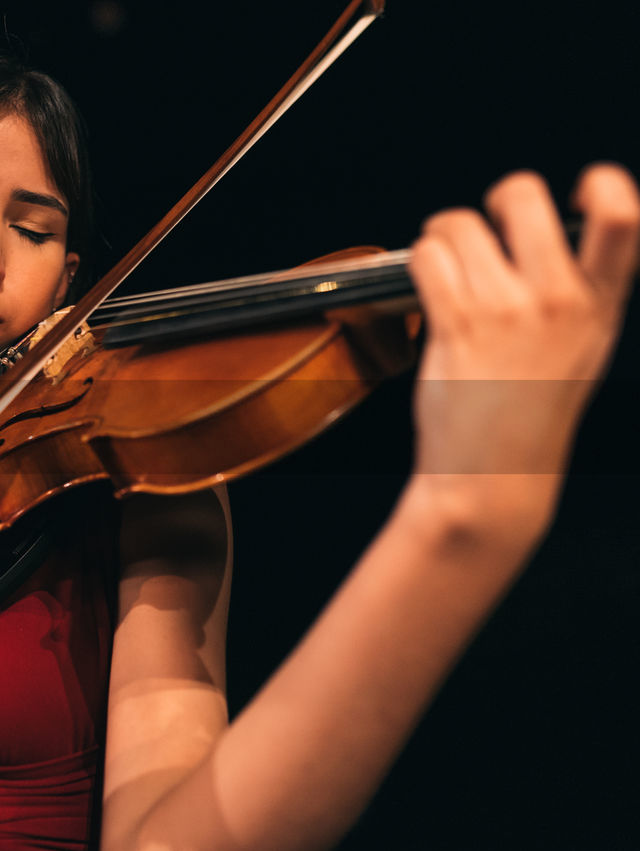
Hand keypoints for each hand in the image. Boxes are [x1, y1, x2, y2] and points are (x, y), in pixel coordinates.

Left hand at [407, 164, 638, 491]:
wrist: (492, 477)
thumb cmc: (529, 416)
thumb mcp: (583, 350)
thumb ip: (582, 293)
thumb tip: (559, 239)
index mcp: (599, 306)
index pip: (623, 218)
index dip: (603, 184)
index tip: (583, 184)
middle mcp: (558, 301)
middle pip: (524, 197)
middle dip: (496, 200)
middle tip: (485, 227)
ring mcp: (505, 311)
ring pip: (460, 224)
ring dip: (443, 237)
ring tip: (447, 266)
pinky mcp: (456, 324)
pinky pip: (428, 257)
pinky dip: (420, 262)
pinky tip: (428, 285)